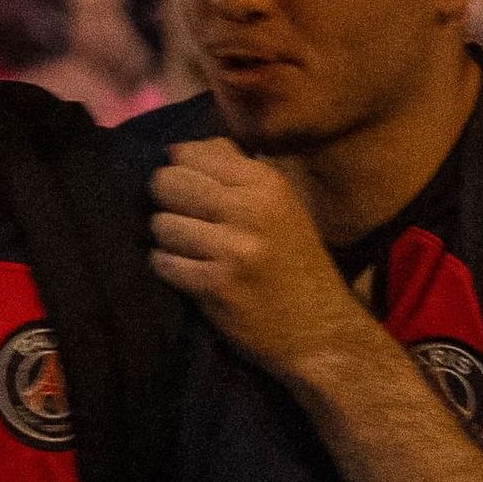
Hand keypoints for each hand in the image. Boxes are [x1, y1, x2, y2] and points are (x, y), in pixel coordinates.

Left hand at [148, 138, 376, 381]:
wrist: (322, 332)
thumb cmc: (296, 265)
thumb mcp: (281, 206)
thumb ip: (236, 173)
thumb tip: (178, 149)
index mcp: (266, 182)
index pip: (189, 152)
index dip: (180, 172)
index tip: (191, 193)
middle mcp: (250, 209)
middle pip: (167, 182)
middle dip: (167, 202)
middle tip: (184, 221)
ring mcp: (233, 248)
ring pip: (160, 224)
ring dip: (167, 240)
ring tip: (191, 252)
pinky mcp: (216, 285)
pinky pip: (163, 262)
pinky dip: (168, 268)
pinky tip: (189, 275)